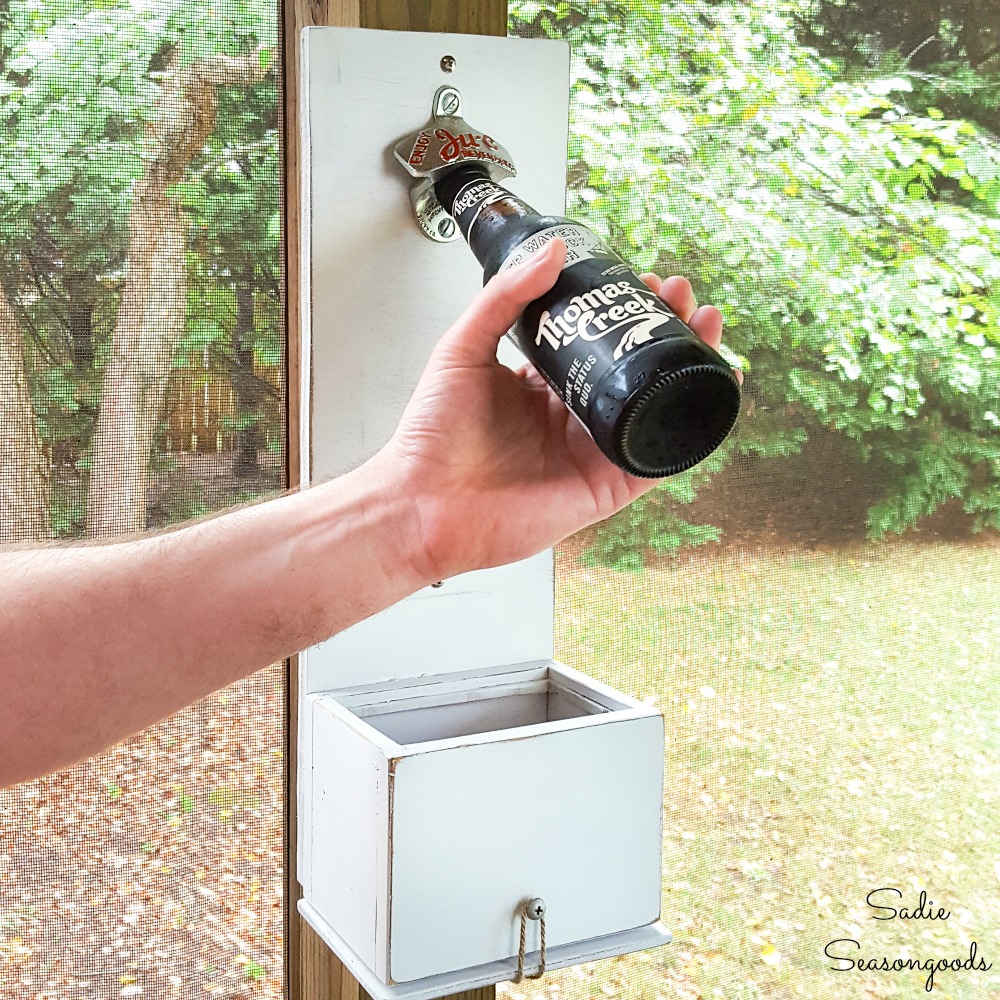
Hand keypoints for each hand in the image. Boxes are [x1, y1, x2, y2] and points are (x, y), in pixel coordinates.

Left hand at [373, 239, 734, 583]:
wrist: (422, 503)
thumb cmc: (432, 437)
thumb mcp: (463, 349)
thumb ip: (504, 299)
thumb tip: (551, 250)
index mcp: (542, 388)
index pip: (597, 344)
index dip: (625, 313)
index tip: (645, 279)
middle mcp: (570, 419)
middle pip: (632, 372)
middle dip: (664, 329)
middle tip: (680, 296)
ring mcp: (590, 455)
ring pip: (652, 408)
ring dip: (687, 368)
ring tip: (705, 327)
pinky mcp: (603, 490)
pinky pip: (655, 458)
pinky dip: (690, 431)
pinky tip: (708, 391)